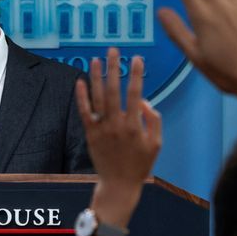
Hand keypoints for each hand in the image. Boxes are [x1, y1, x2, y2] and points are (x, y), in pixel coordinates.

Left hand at [76, 48, 161, 228]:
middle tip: (114, 51)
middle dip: (114, 68)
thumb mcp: (156, 144)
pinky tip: (80, 81)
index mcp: (135, 126)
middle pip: (113, 91)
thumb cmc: (140, 164)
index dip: (136, 75)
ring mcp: (101, 129)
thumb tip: (145, 101)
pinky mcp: (90, 134)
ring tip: (96, 59)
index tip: (137, 59)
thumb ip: (154, 120)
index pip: (136, 94)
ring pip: (97, 98)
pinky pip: (84, 112)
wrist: (119, 184)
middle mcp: (116, 125)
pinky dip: (81, 96)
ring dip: (96, 77)